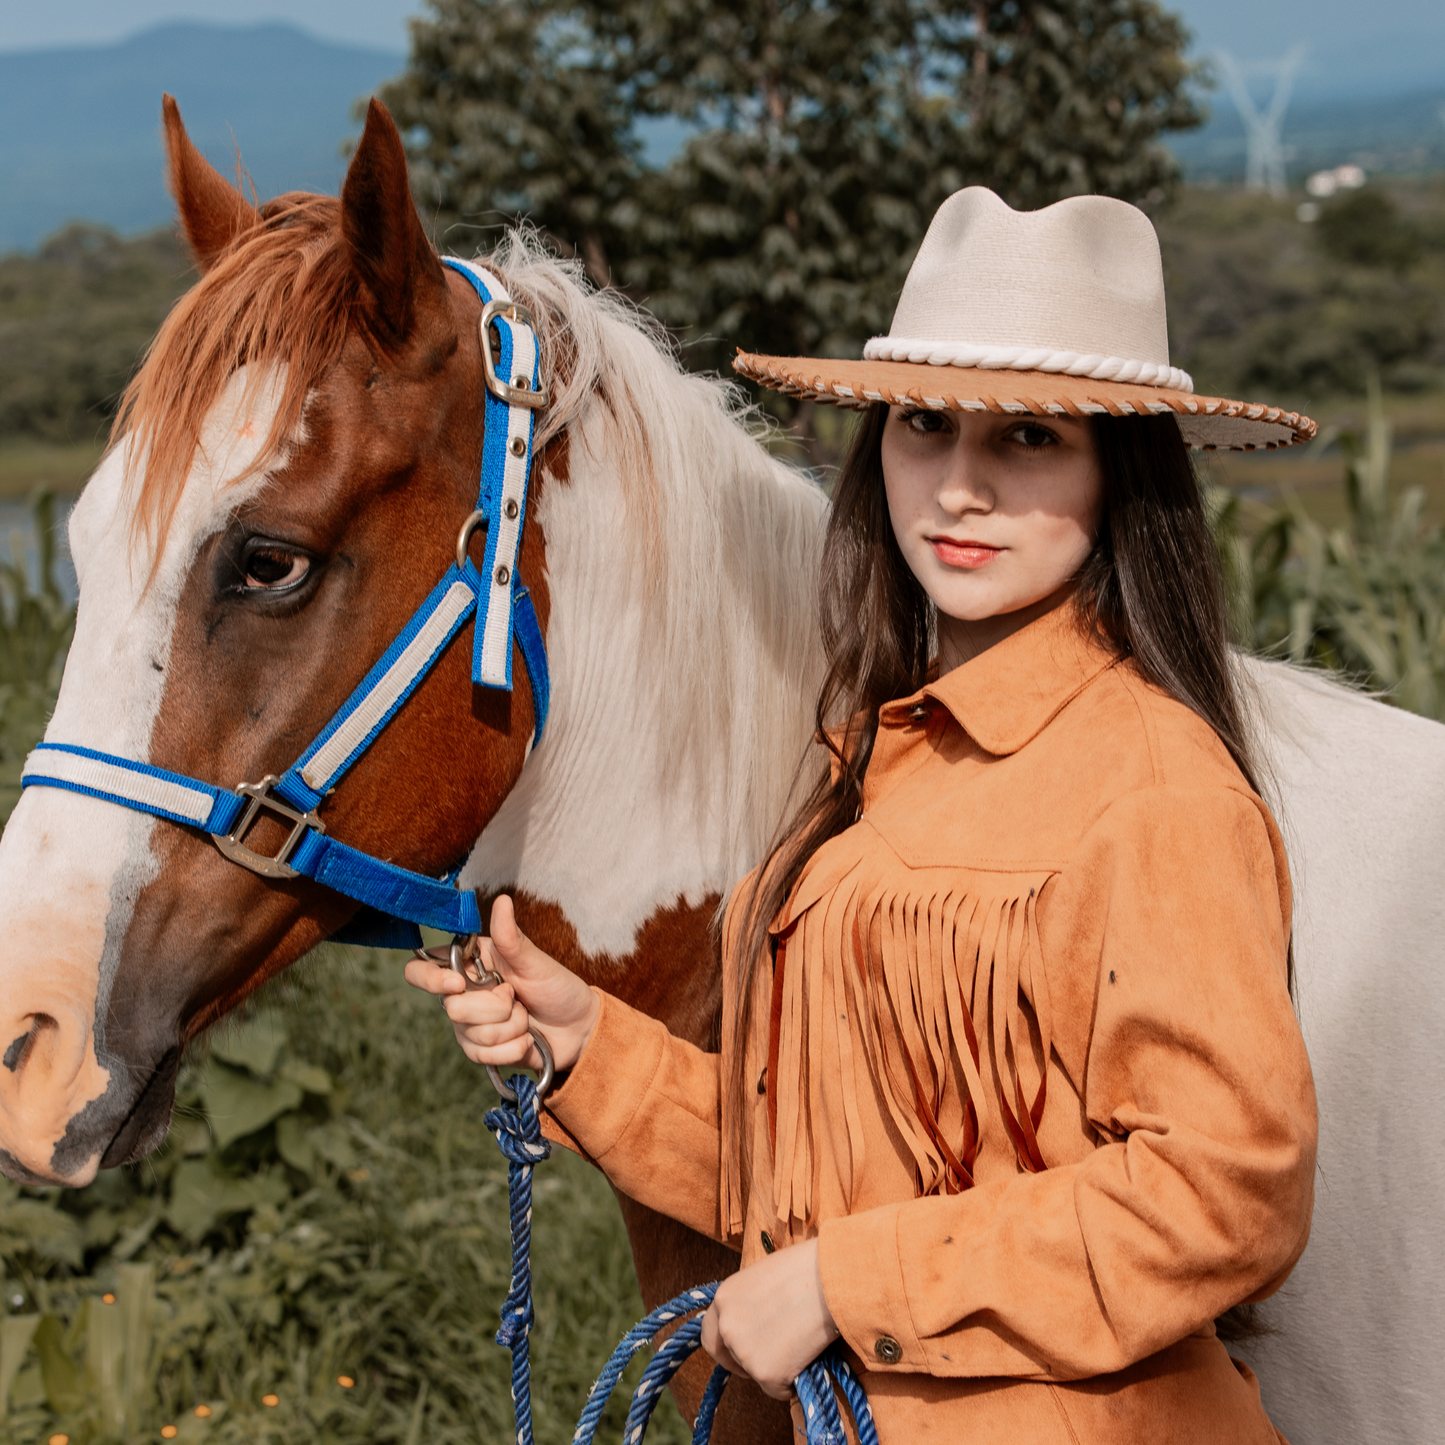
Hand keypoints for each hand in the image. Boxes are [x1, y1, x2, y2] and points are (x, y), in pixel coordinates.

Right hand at [403, 895, 599, 1074]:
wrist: (579, 1029)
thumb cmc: (558, 988)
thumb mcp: (536, 962)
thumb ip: (511, 938)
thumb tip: (502, 901)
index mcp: (471, 964)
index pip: (421, 970)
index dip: (431, 979)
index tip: (459, 983)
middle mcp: (464, 994)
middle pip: (452, 1008)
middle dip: (495, 1007)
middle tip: (516, 997)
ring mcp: (470, 1025)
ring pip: (471, 1034)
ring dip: (510, 1027)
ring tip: (526, 1017)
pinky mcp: (481, 1051)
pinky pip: (483, 1055)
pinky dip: (512, 1047)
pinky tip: (526, 1039)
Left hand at [699, 1239, 838, 1399]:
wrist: (830, 1282)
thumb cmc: (808, 1269)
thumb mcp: (765, 1277)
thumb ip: (751, 1301)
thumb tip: (760, 1320)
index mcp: (724, 1297)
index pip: (709, 1332)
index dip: (725, 1343)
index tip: (742, 1347)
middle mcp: (726, 1326)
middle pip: (728, 1358)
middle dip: (745, 1363)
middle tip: (771, 1359)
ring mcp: (744, 1352)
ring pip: (756, 1374)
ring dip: (776, 1368)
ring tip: (801, 1343)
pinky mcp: (766, 1374)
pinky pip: (779, 1389)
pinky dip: (793, 1381)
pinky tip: (808, 1355)